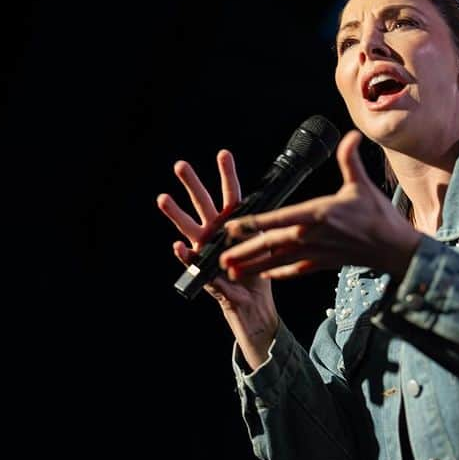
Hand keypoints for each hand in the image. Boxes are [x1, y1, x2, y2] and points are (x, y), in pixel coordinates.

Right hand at [156, 149, 279, 367]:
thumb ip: (270, 224)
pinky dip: (185, 254)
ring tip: (163, 198)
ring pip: (189, 227)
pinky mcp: (204, 271)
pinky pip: (192, 262)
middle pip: (203, 203)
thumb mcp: (269, 244)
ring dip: (176, 213)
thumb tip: (294, 206)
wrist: (255, 305)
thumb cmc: (261, 273)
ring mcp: (206, 250)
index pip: (231, 194)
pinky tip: (179, 246)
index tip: (223, 154)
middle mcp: (216, 232)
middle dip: (192, 184)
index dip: (227, 174)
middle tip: (181, 165)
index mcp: (234, 223)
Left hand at [219, 130, 421, 282]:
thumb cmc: (379, 217)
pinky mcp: (322, 264)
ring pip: (278, 261)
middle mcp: (311, 236)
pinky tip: (264, 275)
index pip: (277, 219)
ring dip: (253, 266)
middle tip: (220, 259)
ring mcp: (315, 253)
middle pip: (271, 245)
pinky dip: (278, 273)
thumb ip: (350, 159)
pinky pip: (294, 271)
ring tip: (231, 272)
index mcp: (316, 214)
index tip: (231, 228)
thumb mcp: (362, 185)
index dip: (252, 224)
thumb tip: (350, 135)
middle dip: (244, 252)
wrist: (395, 250)